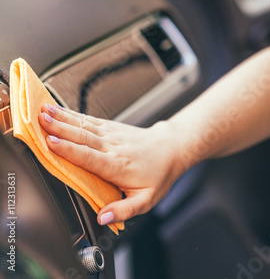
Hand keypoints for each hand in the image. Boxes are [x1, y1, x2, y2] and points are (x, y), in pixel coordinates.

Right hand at [38, 104, 183, 225]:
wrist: (171, 149)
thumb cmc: (159, 174)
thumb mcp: (147, 199)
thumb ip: (125, 210)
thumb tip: (103, 218)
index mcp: (117, 166)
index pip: (90, 157)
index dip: (69, 150)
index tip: (51, 143)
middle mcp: (113, 147)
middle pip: (83, 137)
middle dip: (59, 129)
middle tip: (38, 121)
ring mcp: (111, 135)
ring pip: (84, 125)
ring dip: (62, 118)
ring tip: (42, 111)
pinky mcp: (111, 127)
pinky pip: (89, 120)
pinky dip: (72, 114)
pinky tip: (57, 110)